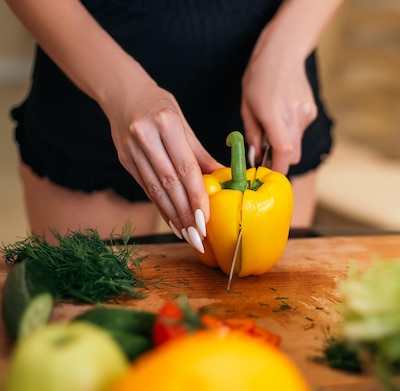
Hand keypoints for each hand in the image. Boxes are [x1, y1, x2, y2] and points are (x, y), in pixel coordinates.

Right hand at [104, 80, 222, 251]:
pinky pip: (146, 188)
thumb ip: (201, 154)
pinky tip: (172, 222)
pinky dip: (161, 207)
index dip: (196, 196)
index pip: (184, 167)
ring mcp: (131, 149)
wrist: (122, 92)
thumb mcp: (183, 123)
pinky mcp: (124, 160)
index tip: (205, 218)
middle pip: (169, 183)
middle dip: (185, 213)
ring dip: (173, 216)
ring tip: (187, 234)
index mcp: (166, 123)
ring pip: (155, 189)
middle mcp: (145, 136)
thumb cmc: (160, 106)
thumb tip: (225, 178)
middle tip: (199, 235)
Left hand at [240, 40, 317, 173]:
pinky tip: (285, 111)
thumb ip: (252, 134)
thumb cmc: (259, 78)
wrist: (283, 53)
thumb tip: (256, 157)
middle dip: (281, 160)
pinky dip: (292, 129)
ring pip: (297, 143)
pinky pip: (301, 131)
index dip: (277, 168)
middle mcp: (293, 117)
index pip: (283, 152)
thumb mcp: (247, 106)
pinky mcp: (312, 112)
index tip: (267, 174)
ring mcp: (306, 115)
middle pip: (293, 156)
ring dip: (286, 141)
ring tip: (275, 120)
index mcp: (274, 115)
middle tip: (267, 152)